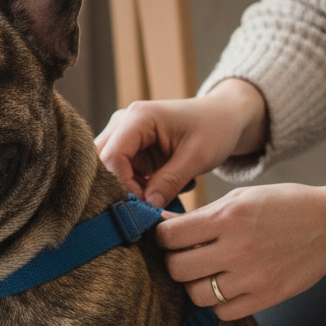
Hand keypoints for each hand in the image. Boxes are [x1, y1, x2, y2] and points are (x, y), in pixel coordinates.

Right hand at [95, 80, 267, 207]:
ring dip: (129, 188)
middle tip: (144, 207)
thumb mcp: (197, 157)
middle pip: (102, 162)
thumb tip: (147, 208)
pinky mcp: (130, 147)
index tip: (143, 205)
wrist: (224, 117)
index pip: (112, 156)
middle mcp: (123, 122)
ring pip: (109, 170)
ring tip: (158, 196)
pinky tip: (161, 187)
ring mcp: (124, 134)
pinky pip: (121, 172)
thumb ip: (169, 182)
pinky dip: (137, 186)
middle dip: (120, 188)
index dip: (122, 185)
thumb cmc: (214, 128)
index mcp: (138, 117)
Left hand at [156, 182, 325, 318]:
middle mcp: (238, 249)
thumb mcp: (240, 197)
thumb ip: (201, 214)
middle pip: (178, 268)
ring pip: (196, 295)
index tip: (169, 235)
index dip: (163, 236)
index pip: (171, 236)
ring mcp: (253, 278)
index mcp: (228, 218)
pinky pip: (223, 312)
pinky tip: (225, 285)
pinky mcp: (266, 298)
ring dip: (194, 284)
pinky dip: (217, 302)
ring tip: (205, 271)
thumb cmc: (283, 206)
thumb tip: (163, 224)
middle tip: (185, 254)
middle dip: (174, 260)